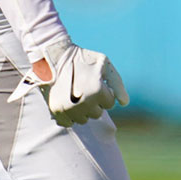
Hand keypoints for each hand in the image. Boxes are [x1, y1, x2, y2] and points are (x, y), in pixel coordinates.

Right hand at [8, 41, 127, 126]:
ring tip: (76, 94)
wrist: (56, 56)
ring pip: (83, 120)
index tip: (97, 83)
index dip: (105, 93)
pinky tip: (68, 102)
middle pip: (97, 114)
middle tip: (86, 88)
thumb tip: (124, 103)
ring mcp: (69, 108)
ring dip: (82, 110)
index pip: (109, 104)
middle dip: (94, 103)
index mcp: (97, 90)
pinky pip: (69, 123)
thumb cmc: (84, 59)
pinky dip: (69, 116)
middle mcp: (83, 102)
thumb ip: (117, 84)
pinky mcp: (56, 111)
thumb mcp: (105, 65)